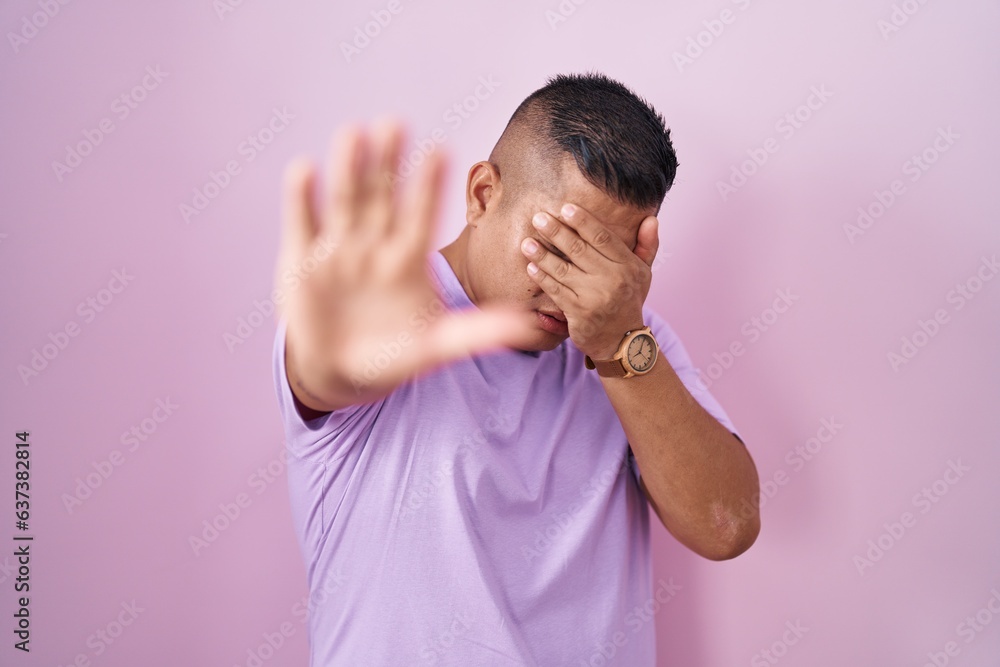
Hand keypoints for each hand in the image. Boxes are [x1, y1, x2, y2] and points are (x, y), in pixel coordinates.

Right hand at [276, 119, 534, 410]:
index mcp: (408, 259)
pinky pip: (301, 225)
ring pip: (344, 201)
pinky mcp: (301, 261)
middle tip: (395, 123)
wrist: (339, 372)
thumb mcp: (435, 346)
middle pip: (382, 197)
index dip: (428, 186)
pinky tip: (303, 169)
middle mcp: (375, 245)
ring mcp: (338, 250)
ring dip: (347, 168)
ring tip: (353, 133)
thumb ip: (476, 333)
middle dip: (387, 163)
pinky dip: (301, 199)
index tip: (440, 150)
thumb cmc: (392, 356)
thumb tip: (528, 326)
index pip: (422, 215)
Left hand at [519, 203, 658, 359]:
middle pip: (579, 249)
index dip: (583, 221)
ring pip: (563, 269)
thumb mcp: (643, 274)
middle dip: (557, 232)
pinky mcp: (578, 312)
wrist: (622, 342)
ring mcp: (594, 297)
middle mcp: (612, 279)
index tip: (565, 208)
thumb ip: (647, 245)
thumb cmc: (629, 301)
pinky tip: (531, 266)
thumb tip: (651, 218)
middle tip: (538, 218)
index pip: (602, 238)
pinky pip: (556, 290)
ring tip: (527, 242)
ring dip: (542, 254)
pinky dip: (542, 277)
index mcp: (628, 266)